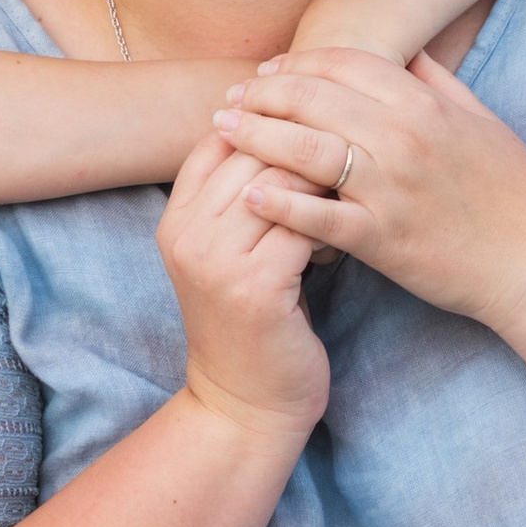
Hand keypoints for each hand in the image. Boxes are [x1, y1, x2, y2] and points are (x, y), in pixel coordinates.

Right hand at [156, 131, 330, 439]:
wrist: (246, 405)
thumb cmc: (255, 321)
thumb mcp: (233, 250)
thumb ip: (244, 194)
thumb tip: (293, 123)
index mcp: (177, 216)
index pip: (221, 133)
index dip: (273, 121)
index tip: (320, 126)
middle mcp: (186, 232)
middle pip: (253, 147)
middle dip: (307, 145)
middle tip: (348, 159)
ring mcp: (215, 259)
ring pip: (280, 180)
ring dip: (324, 183)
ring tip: (344, 202)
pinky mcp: (253, 287)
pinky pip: (302, 223)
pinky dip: (330, 224)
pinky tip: (339, 243)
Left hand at [212, 49, 525, 338]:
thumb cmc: (516, 192)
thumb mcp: (482, 121)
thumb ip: (439, 81)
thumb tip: (404, 50)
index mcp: (425, 103)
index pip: (343, 63)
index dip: (298, 63)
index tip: (268, 71)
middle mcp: (403, 136)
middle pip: (312, 97)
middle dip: (262, 93)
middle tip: (229, 97)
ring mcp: (391, 188)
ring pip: (304, 148)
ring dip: (254, 135)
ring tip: (222, 131)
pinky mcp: (383, 239)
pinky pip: (318, 215)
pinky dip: (277, 202)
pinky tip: (245, 195)